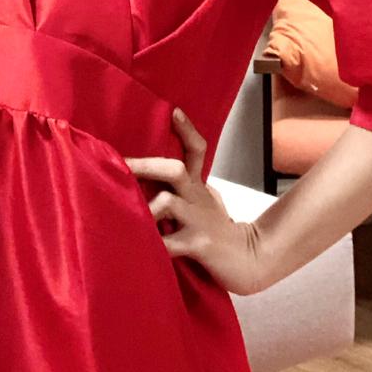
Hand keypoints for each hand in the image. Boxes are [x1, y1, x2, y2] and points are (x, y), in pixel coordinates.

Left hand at [123, 108, 264, 295]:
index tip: (173, 111)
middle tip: (120, 166)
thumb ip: (185, 189)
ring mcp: (198, 221)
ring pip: (167, 201)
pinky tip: (139, 248)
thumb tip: (151, 179)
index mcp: (198, 187)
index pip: (197, 149)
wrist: (251, 260)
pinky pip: (168, 243)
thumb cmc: (218, 231)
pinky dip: (151, 245)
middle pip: (175, 169)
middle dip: (145, 166)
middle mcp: (197, 198)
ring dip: (145, 208)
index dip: (186, 130)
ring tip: (128, 218)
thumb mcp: (205, 202)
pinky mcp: (199, 245)